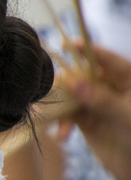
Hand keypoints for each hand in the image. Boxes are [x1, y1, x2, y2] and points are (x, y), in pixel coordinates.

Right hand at [61, 44, 130, 179]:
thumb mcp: (126, 116)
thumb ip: (102, 100)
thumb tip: (74, 82)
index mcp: (127, 80)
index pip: (107, 60)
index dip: (88, 51)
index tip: (68, 44)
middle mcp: (110, 89)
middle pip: (83, 76)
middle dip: (67, 84)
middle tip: (55, 91)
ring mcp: (96, 104)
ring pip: (72, 96)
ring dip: (61, 109)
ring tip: (59, 123)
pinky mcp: (86, 120)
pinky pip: (68, 115)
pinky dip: (62, 124)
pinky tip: (62, 135)